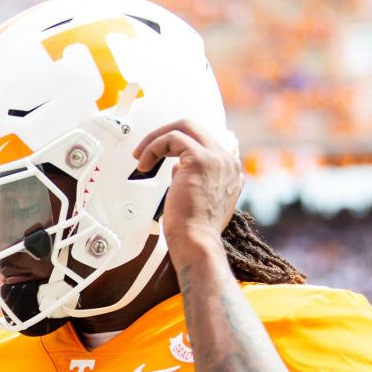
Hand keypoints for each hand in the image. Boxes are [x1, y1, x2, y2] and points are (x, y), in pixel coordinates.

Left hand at [132, 119, 242, 254]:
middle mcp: (228, 162)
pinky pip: (173, 138)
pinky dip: (154, 147)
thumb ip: (194, 180)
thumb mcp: (198, 199)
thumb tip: (177, 168)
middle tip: (146, 149)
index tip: (161, 155)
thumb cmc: (193, 232)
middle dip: (166, 134)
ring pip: (184, 128)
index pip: (206, 143)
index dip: (180, 146)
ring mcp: (217, 159)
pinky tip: (144, 164)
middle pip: (196, 129)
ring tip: (141, 158)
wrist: (196, 243)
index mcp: (231, 172)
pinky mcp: (201, 159)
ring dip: (157, 139)